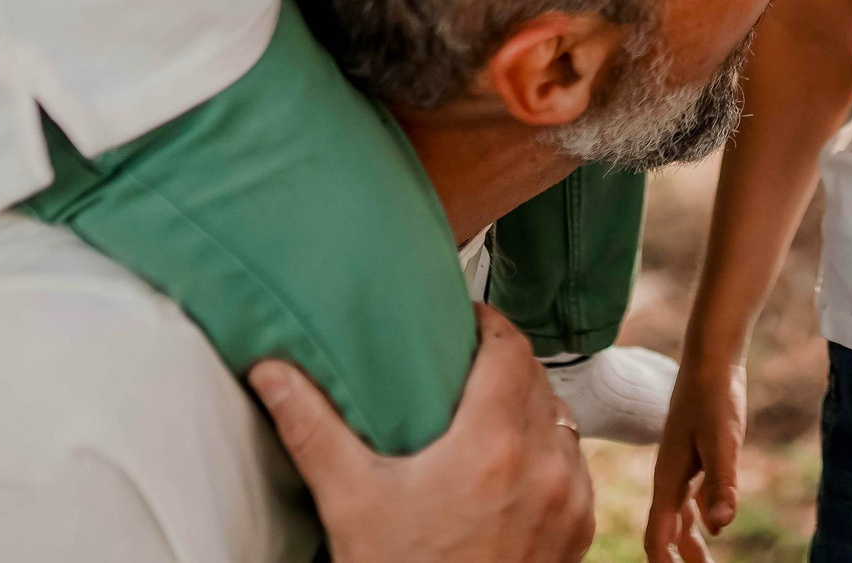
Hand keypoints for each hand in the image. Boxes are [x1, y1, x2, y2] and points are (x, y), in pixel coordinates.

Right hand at [249, 305, 595, 562]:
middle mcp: (544, 465)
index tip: (463, 322)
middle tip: (466, 363)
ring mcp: (569, 499)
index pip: (510, 349)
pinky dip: (548, 455)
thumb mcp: (349, 500)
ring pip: (560, 423)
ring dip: (530, 409)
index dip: (489, 324)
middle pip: (536, 381)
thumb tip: (270, 369)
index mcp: (493, 444)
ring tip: (489, 411)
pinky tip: (515, 463)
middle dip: (504, 364)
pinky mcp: (580, 530)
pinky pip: (574, 469)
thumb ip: (311, 426)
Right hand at [644, 358, 747, 562]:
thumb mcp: (723, 440)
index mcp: (669, 479)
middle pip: (667, 533)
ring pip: (678, 518)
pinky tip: (712, 524)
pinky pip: (689, 499)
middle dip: (679, 561)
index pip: (659, 537)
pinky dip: (697, 519)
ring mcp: (681, 467)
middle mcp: (669, 478)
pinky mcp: (695, 456)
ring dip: (689, 545)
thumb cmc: (715, 395)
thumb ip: (721, 482)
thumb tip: (720, 527)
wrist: (712, 357)